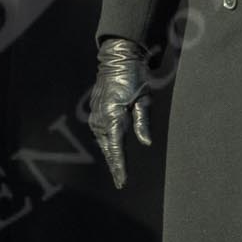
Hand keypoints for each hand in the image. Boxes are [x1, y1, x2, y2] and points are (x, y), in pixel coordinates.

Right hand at [88, 38, 151, 188]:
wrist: (117, 58)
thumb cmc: (134, 77)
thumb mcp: (144, 99)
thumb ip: (142, 122)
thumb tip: (146, 143)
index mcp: (113, 115)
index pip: (116, 148)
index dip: (119, 166)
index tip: (122, 181)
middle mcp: (101, 117)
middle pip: (108, 147)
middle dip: (114, 164)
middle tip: (121, 182)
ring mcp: (96, 112)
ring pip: (102, 140)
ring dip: (109, 153)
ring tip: (117, 169)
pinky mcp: (96, 109)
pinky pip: (100, 130)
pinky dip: (106, 141)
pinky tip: (111, 148)